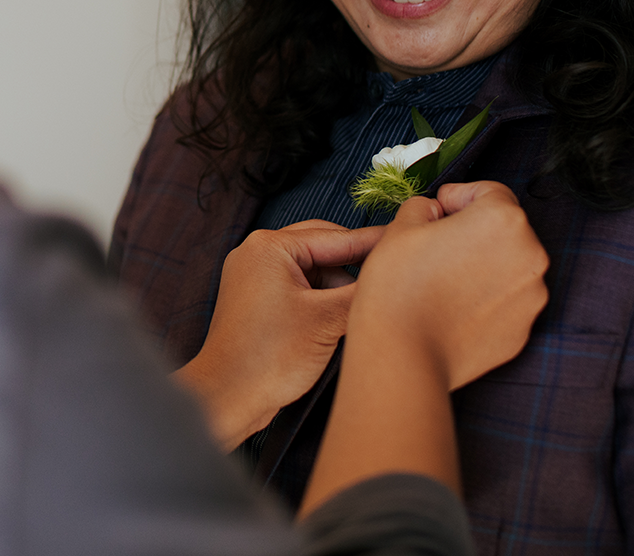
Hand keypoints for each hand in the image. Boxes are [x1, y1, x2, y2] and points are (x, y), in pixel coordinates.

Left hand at [176, 220, 384, 450]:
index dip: (374, 241)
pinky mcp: (258, 299)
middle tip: (392, 273)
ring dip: (340, 285)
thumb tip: (392, 274)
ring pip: (314, 269)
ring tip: (365, 305)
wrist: (228, 396)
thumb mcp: (328, 320)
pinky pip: (300, 287)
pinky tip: (344, 316)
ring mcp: (255, 276)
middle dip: (356, 264)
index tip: (405, 238)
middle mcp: (258, 253)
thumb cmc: (268, 357)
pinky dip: (323, 298)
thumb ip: (362, 291)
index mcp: (269, 247)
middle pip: (324, 247)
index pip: (336, 237)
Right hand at [300, 183, 547, 514]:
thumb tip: (434, 213)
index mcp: (503, 220)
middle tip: (437, 245)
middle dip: (475, 231)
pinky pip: (507, 301)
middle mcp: (530, 254)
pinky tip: (453, 306)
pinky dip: (487, 298)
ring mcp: (531, 296)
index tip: (440, 209)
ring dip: (484, 264)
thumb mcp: (401, 227)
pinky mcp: (524, 329)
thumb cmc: (400, 287)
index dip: (461, 196)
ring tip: (444, 279)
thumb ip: (423, 207)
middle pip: (505, 229)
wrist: (404, 354)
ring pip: (509, 266)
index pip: (491, 191)